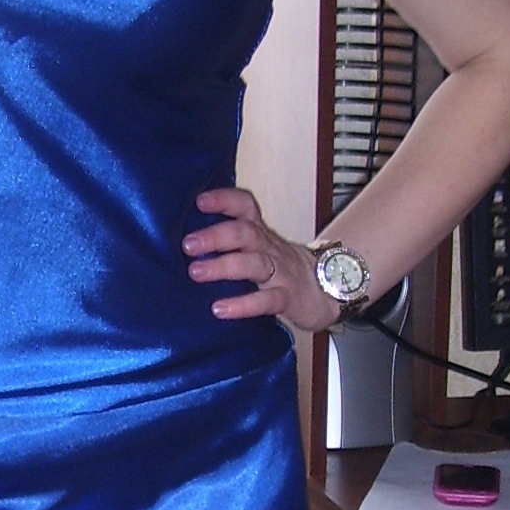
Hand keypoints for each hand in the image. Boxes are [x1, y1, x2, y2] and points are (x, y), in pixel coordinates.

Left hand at [184, 187, 338, 334]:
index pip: (245, 206)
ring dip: (223, 266)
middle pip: (245, 233)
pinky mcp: (288, 298)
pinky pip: (267, 300)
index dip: (225, 199)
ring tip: (196, 273)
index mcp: (260, 232)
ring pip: (254, 264)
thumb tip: (181, 242)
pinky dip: (243, 304)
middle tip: (188, 245)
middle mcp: (269, 247)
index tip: (200, 201)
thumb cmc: (280, 267)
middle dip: (215, 236)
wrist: (328, 289)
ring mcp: (281, 272)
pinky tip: (220, 309)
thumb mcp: (259, 247)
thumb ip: (230, 242)